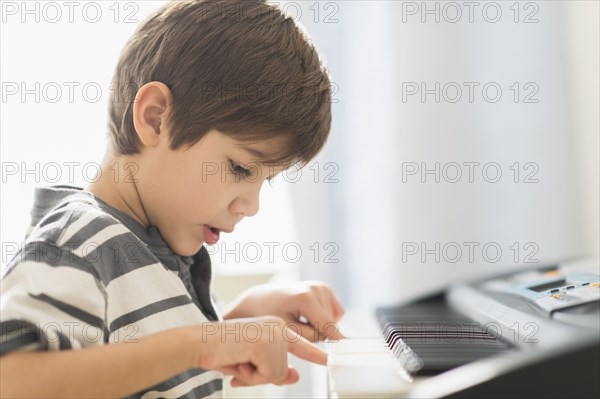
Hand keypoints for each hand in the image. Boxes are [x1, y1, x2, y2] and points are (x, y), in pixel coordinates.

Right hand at [194, 317, 326, 386]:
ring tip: (238, 359)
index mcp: (276, 327)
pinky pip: (268, 375)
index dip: (317, 355)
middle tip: (240, 363)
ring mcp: (275, 334)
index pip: (302, 344)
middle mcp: (279, 327)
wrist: (198, 341)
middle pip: (282, 370)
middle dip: (259, 376)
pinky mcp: (268, 343)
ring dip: (254, 376)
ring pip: (276, 375)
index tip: (331, 360)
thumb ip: (273, 370)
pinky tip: (238, 360)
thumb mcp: (251, 364)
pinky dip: (251, 376)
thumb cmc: (221, 351)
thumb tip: (295, 376)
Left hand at [222, 281, 344, 340]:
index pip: (328, 326)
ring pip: (333, 319)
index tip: (346, 353)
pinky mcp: (324, 287)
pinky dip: (325, 318)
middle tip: (298, 329)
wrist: (261, 299)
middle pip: (329, 325)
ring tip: (300, 320)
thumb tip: (338, 338)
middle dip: (318, 332)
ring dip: (320, 325)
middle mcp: (316, 288)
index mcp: (305, 298)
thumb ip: (312, 337)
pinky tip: (308, 315)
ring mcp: (321, 286)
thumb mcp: (288, 332)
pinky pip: (335, 312)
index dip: (337, 342)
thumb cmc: (271, 317)